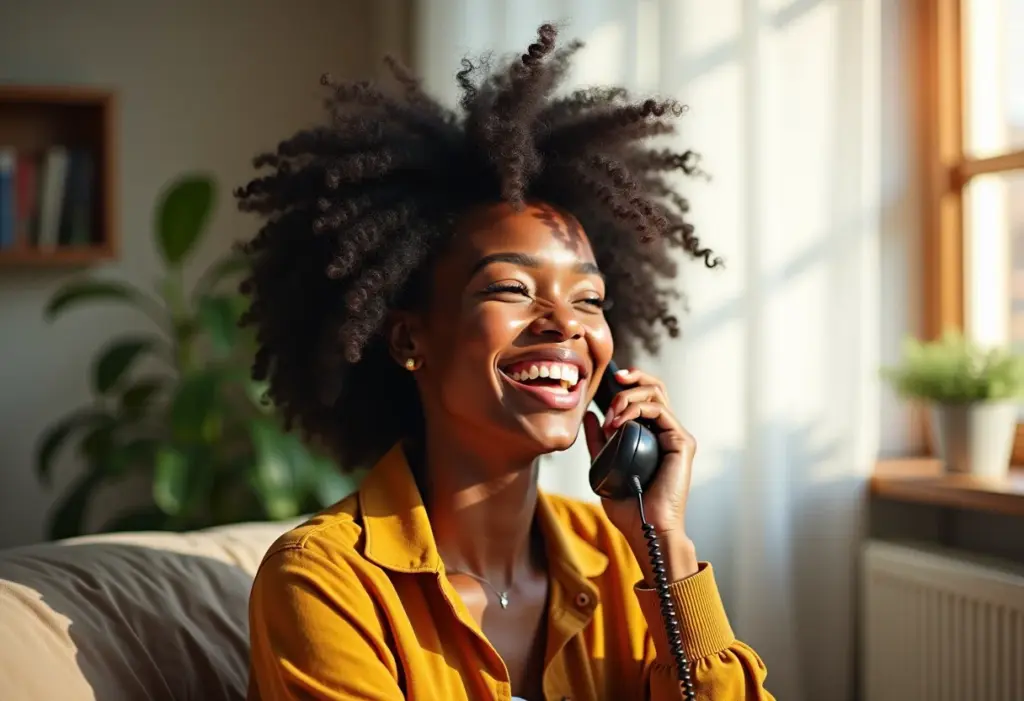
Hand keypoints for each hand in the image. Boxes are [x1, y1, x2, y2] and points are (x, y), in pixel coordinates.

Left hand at [583, 366, 698, 582]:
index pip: (647, 396)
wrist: (645, 528)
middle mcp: (667, 432)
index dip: (632, 382)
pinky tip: (619, 423)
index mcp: (653, 435)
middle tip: (610, 395)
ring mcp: (676, 436)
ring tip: (611, 416)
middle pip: (655, 388)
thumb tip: (590, 416)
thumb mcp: (604, 465)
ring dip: (628, 397)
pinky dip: (636, 409)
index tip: (613, 379)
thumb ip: (598, 441)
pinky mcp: (682, 442)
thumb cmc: (629, 506)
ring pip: (656, 394)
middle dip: (631, 381)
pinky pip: (660, 411)